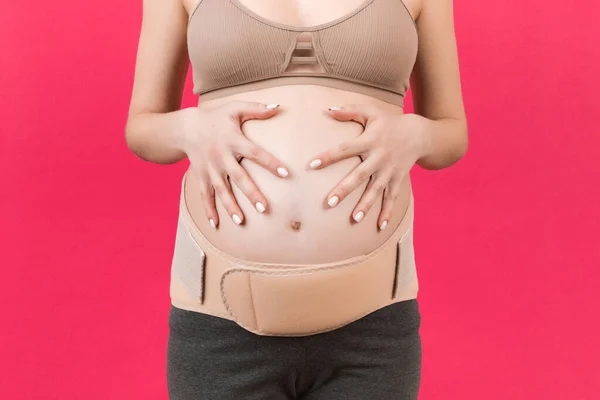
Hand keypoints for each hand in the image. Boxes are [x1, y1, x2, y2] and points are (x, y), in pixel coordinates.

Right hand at [178, 101, 288, 227]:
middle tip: (263, 208)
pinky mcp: (201, 175)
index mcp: (233, 140)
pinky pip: (204, 194)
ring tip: (240, 221)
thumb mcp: (234, 108)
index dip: (270, 163)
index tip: (285, 174)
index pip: (256, 153)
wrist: (185, 127)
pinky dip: (208, 209)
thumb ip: (256, 108)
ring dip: (230, 206)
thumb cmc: (215, 116)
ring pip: (221, 190)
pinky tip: (215, 224)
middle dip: (250, 193)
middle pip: (238, 177)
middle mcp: (222, 157)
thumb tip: (279, 107)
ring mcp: (210, 168)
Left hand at [308, 104, 426, 229]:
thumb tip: (327, 110)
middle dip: (345, 190)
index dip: (329, 156)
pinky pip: (392, 198)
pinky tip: (380, 227)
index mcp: (369, 140)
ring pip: (376, 190)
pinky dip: (388, 212)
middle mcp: (379, 158)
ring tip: (354, 219)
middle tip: (329, 203)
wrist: (420, 134)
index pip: (345, 149)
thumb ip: (349, 111)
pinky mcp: (398, 179)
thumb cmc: (389, 122)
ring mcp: (389, 171)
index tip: (312, 164)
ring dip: (365, 205)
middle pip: (359, 176)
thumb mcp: (371, 111)